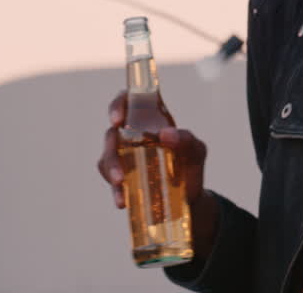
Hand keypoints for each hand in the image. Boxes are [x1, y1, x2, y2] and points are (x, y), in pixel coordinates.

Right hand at [97, 91, 219, 255]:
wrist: (190, 198)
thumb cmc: (190, 165)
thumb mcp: (196, 151)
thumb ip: (186, 139)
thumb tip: (166, 134)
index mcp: (149, 120)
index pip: (128, 102)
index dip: (118, 105)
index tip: (117, 119)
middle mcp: (132, 136)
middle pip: (112, 134)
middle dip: (111, 148)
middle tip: (119, 162)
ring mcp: (125, 157)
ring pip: (107, 157)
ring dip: (110, 169)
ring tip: (120, 183)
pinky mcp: (123, 178)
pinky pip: (112, 180)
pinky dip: (115, 190)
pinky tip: (122, 200)